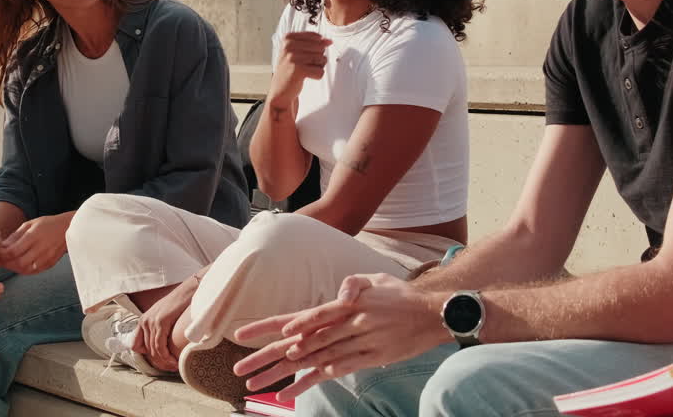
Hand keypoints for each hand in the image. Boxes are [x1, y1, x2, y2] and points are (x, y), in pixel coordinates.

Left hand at [0, 213, 69, 274]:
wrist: (68, 229)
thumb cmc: (47, 224)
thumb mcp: (30, 224)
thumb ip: (15, 236)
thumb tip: (1, 246)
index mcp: (34, 236)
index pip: (13, 251)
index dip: (2, 255)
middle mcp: (41, 248)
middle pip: (18, 263)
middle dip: (7, 263)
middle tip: (0, 261)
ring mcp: (47, 258)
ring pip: (26, 270)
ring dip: (14, 268)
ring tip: (8, 263)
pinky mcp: (50, 264)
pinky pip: (34, 271)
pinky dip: (24, 270)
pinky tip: (19, 265)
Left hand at [132, 278, 197, 371]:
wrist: (190, 291)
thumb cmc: (181, 304)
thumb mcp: (165, 316)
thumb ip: (159, 329)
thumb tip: (161, 346)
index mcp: (143, 320)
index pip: (136, 345)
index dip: (146, 355)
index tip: (160, 360)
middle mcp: (144, 321)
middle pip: (146, 350)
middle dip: (159, 362)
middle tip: (171, 367)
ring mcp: (151, 321)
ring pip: (153, 350)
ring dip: (164, 361)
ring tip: (174, 366)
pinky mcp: (160, 322)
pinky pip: (159, 346)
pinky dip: (166, 357)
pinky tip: (174, 360)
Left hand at [232, 274, 444, 400]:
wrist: (433, 314)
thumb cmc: (400, 295)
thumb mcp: (374, 279)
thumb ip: (352, 285)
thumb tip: (339, 294)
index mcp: (341, 305)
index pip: (298, 316)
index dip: (271, 325)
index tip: (244, 333)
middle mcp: (344, 325)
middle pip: (296, 343)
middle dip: (265, 355)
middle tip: (239, 366)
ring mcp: (355, 345)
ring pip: (310, 361)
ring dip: (281, 373)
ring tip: (256, 383)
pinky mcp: (367, 360)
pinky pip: (333, 373)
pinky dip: (311, 382)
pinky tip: (291, 393)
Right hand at [269, 32, 331, 107]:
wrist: (280, 89)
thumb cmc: (290, 70)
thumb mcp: (299, 51)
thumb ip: (314, 43)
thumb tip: (329, 41)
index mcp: (288, 38)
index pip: (316, 37)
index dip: (316, 48)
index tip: (305, 55)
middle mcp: (289, 45)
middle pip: (321, 47)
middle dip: (317, 58)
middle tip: (304, 64)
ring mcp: (293, 57)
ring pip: (322, 59)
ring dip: (316, 67)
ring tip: (304, 71)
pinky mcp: (299, 69)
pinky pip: (320, 71)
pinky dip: (316, 76)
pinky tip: (304, 77)